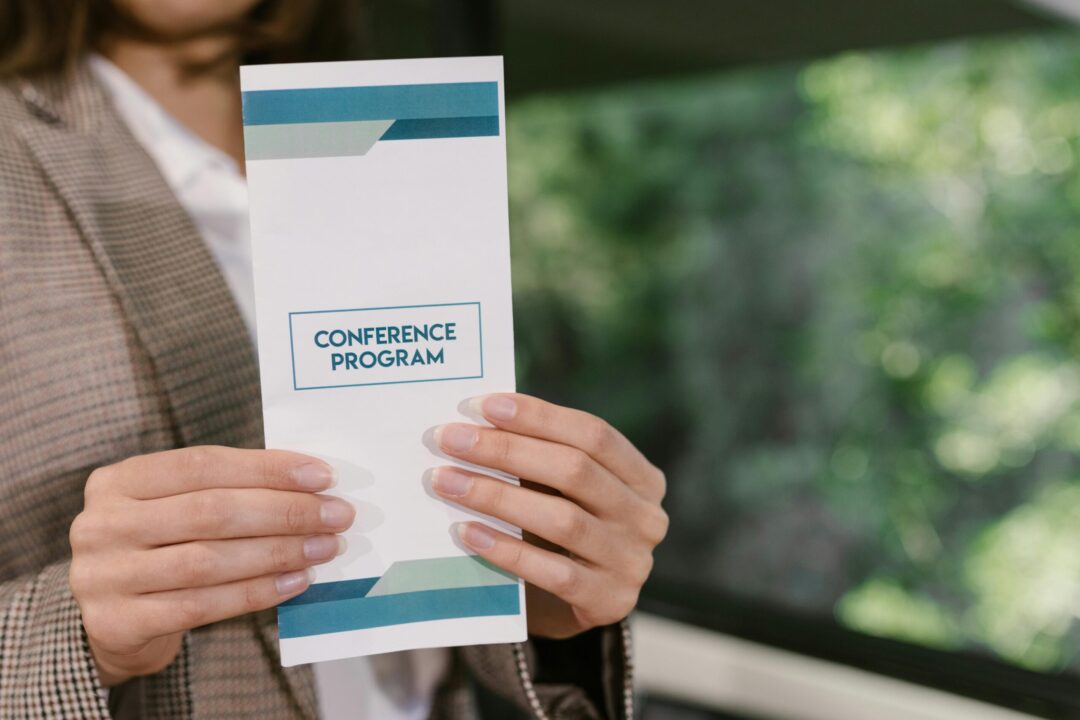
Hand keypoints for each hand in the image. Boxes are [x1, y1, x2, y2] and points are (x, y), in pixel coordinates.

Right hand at [69, 446, 353, 685]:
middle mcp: (104, 524)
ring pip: (209, 560)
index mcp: (120, 480)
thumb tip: (310, 486)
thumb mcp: (172, 508)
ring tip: (325, 547)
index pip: (203, 465)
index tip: (323, 476)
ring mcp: (106, 575)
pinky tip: (295, 581)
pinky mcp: (119, 623)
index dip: (267, 469)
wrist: (104, 622)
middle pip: (211, 512)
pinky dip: (256, 591)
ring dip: (278, 552)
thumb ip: (224, 491)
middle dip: (284, 512)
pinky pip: (203, 605)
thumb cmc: (158, 549)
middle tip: (337, 515)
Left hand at [431, 394, 667, 637]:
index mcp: (643, 478)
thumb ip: (537, 457)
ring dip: (496, 495)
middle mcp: (646, 517)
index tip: (481, 405)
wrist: (570, 610)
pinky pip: (552, 572)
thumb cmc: (558, 534)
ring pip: (562, 518)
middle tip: (449, 439)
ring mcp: (632, 563)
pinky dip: (506, 549)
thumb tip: (474, 419)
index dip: (537, 416)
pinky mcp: (608, 602)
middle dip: (505, 449)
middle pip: (575, 470)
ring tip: (445, 481)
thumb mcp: (563, 492)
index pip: (593, 434)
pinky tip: (466, 531)